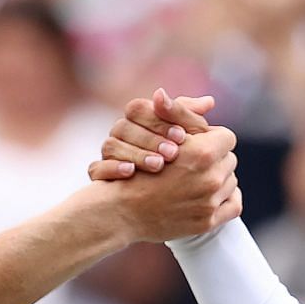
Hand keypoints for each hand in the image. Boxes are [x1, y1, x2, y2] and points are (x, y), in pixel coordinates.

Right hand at [89, 90, 216, 180]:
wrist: (144, 200)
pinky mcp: (99, 174)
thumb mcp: (184, 136)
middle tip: (173, 153)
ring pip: (110, 145)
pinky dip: (113, 169)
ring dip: (136, 154)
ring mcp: (107, 154)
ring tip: (158, 166)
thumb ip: (191, 119)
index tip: (182, 137)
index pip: (138, 109)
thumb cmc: (171, 159)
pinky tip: (131, 174)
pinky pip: (96, 168)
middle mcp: (118, 133)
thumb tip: (209, 102)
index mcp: (136, 118)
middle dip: (151, 139)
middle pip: (124, 126)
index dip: (160, 121)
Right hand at [104, 126, 240, 242]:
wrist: (122, 210)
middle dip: (214, 159)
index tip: (198, 144)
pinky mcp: (208, 222)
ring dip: (218, 178)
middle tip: (196, 163)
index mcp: (202, 153)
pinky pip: (234, 205)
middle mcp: (211, 178)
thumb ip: (182, 113)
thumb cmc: (136, 169)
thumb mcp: (156, 133)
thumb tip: (209, 101)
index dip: (211, 139)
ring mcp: (210, 202)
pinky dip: (225, 199)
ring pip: (230, 181)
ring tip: (197, 180)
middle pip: (229, 159)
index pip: (226, 137)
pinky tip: (210, 196)